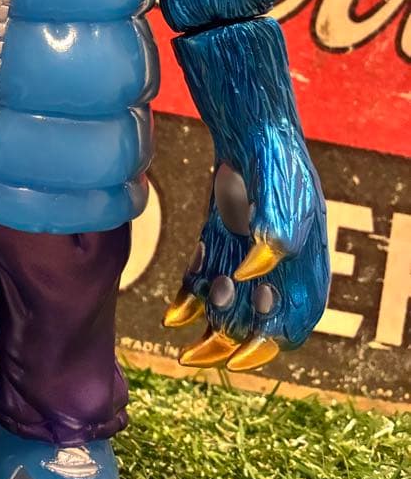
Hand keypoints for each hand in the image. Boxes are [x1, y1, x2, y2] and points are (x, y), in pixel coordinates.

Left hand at [162, 157, 328, 370]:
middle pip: (260, 317)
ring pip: (230, 301)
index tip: (241, 353)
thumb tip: (255, 272)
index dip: (273, 337)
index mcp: (306, 256)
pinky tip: (172, 313)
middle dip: (231, 341)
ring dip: (208, 320)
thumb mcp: (281, 187)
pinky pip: (206, 277)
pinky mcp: (220, 239)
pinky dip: (190, 297)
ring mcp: (246, 250)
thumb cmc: (272, 152)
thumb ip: (276, 227)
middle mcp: (278, 261)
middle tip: (196, 356)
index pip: (298, 314)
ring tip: (181, 329)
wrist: (246, 121)